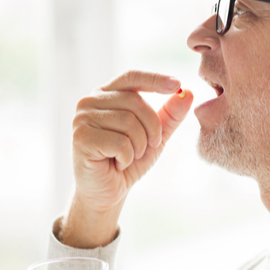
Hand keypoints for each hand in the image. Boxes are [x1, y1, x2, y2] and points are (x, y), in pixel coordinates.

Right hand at [62, 70, 193, 247]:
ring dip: (139, 146)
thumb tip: (188, 92)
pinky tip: (116, 164)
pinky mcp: (81, 137)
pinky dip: (127, 158)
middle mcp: (90, 101)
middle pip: (136, 102)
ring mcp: (83, 118)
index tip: (178, 84)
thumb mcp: (156, 135)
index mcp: (107, 94)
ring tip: (128, 157)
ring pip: (128, 122)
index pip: (132, 77)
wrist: (108, 192)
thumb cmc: (129, 160)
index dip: (155, 79)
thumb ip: (170, 114)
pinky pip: (119, 142)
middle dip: (152, 128)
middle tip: (147, 147)